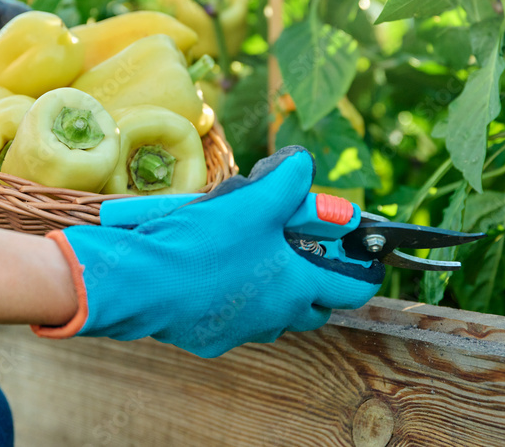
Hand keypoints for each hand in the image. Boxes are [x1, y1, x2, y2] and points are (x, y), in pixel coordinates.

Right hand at [33, 146, 383, 357]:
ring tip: (248, 257)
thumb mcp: (251, 201)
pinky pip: (231, 319)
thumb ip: (286, 181)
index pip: (351, 290)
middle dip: (313, 283)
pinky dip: (230, 299)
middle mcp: (275, 316)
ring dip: (270, 291)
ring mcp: (240, 332)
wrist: (140, 282)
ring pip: (270, 314)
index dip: (363, 273)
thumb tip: (304, 165)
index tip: (364, 259)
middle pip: (312, 309)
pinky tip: (208, 272)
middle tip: (296, 251)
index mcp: (296, 287)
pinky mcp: (208, 338)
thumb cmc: (201, 244)